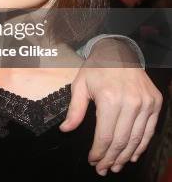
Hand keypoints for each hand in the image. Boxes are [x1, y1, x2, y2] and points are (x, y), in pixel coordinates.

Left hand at [60, 57, 161, 175]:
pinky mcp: (155, 103)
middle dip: (111, 158)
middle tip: (103, 170)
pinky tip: (132, 155)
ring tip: (116, 166)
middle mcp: (131, 103)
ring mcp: (146, 103)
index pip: (105, 135)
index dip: (99, 152)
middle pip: (121, 141)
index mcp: (110, 99)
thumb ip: (75, 110)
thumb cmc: (96, 69)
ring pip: (136, 139)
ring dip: (126, 156)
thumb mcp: (80, 85)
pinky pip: (149, 130)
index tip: (92, 161)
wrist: (119, 51)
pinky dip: (141, 145)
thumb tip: (66, 129)